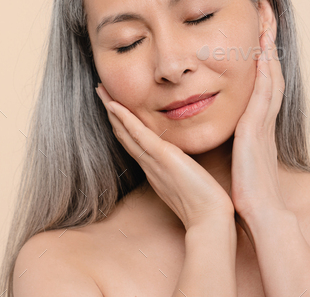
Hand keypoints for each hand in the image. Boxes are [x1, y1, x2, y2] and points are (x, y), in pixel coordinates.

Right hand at [96, 84, 233, 229]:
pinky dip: (125, 119)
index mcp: (154, 170)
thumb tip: (186, 163)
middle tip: (100, 92)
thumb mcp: (190, 183)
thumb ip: (184, 171)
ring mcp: (153, 161)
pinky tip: (115, 105)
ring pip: (125, 132)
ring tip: (100, 91)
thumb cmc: (205, 205)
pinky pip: (139, 134)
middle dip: (111, 113)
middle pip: (123, 135)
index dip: (121, 124)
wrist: (209, 219)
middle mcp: (148, 165)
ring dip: (112, 110)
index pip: (133, 143)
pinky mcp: (162, 157)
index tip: (114, 108)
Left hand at [230, 27, 288, 227]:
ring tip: (266, 19)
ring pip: (270, 75)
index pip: (261, 78)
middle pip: (270, 68)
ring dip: (268, 47)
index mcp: (257, 120)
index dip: (261, 52)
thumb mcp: (240, 151)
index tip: (258, 29)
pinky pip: (263, 94)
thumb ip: (237, 134)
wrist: (259, 209)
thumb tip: (229, 126)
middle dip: (268, 39)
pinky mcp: (256, 130)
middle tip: (266, 11)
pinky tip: (262, 53)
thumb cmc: (247, 183)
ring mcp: (262, 121)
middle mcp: (263, 116)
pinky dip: (264, 72)